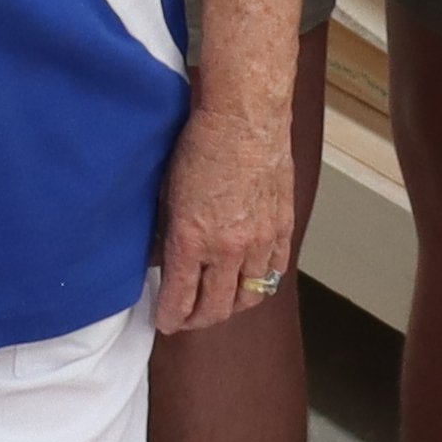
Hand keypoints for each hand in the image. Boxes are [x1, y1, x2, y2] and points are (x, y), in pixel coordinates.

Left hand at [151, 97, 298, 334]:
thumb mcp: (166, 192)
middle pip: (217, 308)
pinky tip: (249, 280)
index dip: (171, 318)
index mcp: (192, 240)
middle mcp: (228, 249)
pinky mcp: (283, 228)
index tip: (165, 322)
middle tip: (187, 318)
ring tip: (219, 303)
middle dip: (198, 320)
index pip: (181, 299)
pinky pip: (276, 272)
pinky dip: (262, 283)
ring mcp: (260, 241)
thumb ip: (163, 232)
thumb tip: (157, 258)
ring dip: (231, 306)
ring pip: (250, 297)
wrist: (245, 118)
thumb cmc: (200, 145)